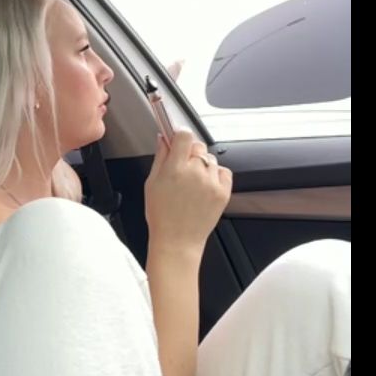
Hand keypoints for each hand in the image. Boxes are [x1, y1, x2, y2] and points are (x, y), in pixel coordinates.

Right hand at [143, 130, 232, 257]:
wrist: (177, 241)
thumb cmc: (162, 216)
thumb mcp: (151, 183)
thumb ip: (160, 157)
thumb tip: (163, 138)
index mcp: (174, 168)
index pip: (184, 135)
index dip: (179, 135)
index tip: (177, 139)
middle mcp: (195, 172)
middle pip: (198, 145)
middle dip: (189, 152)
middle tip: (182, 166)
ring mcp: (211, 182)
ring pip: (210, 158)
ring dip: (202, 164)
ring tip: (192, 181)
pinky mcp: (223, 192)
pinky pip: (224, 171)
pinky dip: (216, 174)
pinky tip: (204, 185)